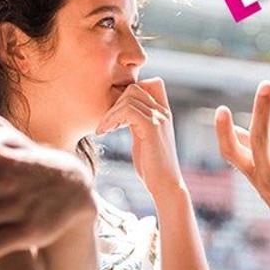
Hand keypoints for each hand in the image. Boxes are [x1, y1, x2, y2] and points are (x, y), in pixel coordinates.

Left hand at [95, 78, 184, 199]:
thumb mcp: (143, 139)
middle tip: (106, 123)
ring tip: (104, 129)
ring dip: (111, 112)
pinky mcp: (152, 128)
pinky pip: (128, 110)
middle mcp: (163, 112)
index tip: (116, 113)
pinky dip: (112, 119)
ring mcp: (159, 118)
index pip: (151, 83)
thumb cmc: (152, 168)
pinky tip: (105, 132)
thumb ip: (137, 124)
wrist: (165, 186)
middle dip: (116, 102)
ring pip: (129, 96)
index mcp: (163, 113)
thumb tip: (121, 115)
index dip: (130, 92)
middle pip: (135, 87)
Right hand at [214, 82, 269, 258]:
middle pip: (258, 140)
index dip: (223, 132)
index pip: (230, 152)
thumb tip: (237, 129)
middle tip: (266, 84)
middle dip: (261, 110)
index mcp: (254, 174)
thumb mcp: (267, 177)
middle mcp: (266, 177)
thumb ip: (251, 152)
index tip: (221, 109)